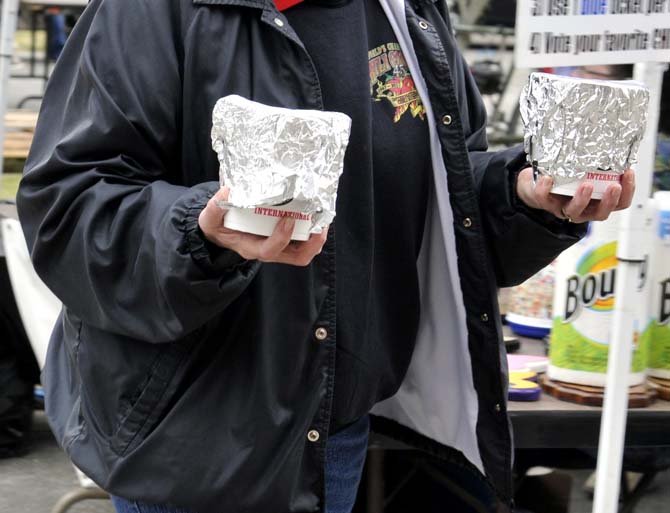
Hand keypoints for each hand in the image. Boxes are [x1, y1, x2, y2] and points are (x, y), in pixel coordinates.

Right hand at [198, 187, 327, 265]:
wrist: (220, 233)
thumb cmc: (218, 227)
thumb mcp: (209, 219)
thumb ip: (215, 207)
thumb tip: (228, 191)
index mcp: (251, 247)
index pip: (270, 250)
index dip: (281, 236)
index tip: (288, 218)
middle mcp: (268, 250)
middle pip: (297, 257)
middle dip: (312, 244)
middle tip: (321, 225)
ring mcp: (279, 246)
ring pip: (304, 251)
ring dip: (317, 239)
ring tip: (323, 219)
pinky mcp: (284, 239)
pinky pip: (303, 241)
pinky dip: (312, 231)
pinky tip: (316, 214)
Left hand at [515, 167, 635, 222]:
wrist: (536, 183)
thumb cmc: (565, 178)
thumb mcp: (585, 172)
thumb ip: (599, 166)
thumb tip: (617, 146)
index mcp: (597, 202)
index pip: (619, 204)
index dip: (627, 192)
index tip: (629, 174)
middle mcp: (582, 209)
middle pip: (600, 213)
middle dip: (609, 201)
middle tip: (614, 186)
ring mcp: (563, 208)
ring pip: (574, 211)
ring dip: (582, 199)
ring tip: (586, 185)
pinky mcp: (544, 202)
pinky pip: (544, 199)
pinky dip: (545, 189)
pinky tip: (548, 178)